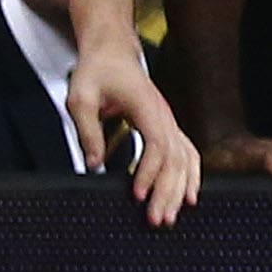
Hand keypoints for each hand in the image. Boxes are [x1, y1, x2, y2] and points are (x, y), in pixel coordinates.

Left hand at [68, 43, 201, 227]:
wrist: (112, 51)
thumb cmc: (97, 71)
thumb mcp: (80, 96)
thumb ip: (87, 130)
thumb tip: (94, 165)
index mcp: (146, 106)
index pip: (157, 144)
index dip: (149, 172)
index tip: (137, 195)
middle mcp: (164, 115)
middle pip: (175, 159)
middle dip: (168, 192)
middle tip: (156, 221)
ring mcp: (169, 121)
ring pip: (185, 160)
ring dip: (180, 190)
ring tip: (170, 217)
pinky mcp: (167, 127)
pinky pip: (187, 154)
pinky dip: (191, 177)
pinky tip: (189, 197)